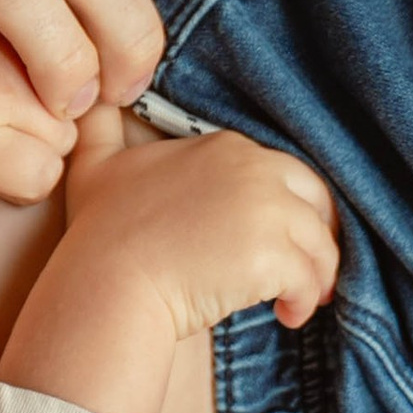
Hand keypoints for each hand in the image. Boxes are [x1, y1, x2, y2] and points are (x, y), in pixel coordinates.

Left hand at [0, 0, 79, 268]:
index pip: (41, 175)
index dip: (21, 174)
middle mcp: (16, 76)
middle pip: (76, 127)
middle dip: (56, 123)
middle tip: (11, 106)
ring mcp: (35, 19)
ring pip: (96, 62)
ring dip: (80, 65)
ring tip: (39, 61)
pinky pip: (97, 6)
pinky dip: (92, 8)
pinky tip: (60, 13)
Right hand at [0, 108, 340, 412]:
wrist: (105, 282)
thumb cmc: (99, 232)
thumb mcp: (96, 164)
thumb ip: (102, 126)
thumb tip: (93, 98)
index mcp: (228, 148)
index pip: (284, 173)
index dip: (284, 208)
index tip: (271, 237)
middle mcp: (255, 170)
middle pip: (315, 203)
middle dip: (317, 238)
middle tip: (304, 272)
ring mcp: (267, 213)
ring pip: (319, 246)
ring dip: (315, 277)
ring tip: (295, 301)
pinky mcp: (271, 257)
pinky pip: (308, 281)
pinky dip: (304, 302)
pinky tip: (286, 314)